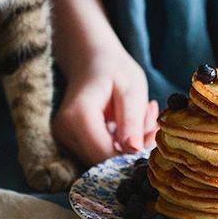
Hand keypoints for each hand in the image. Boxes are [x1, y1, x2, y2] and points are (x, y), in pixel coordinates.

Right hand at [53, 44, 157, 165]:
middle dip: (133, 149)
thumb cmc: (113, 69)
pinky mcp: (69, 142)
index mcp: (78, 116)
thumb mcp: (131, 90)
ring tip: (142, 116)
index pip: (106, 155)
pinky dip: (120, 143)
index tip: (153, 134)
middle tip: (152, 121)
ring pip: (104, 158)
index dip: (133, 154)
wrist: (90, 59)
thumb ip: (132, 121)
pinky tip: (129, 122)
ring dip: (128, 145)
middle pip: (105, 160)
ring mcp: (63, 138)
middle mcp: (64, 131)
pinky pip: (100, 153)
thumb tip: (135, 152)